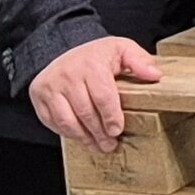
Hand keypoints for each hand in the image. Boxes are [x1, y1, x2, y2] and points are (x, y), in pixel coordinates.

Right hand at [28, 37, 161, 151]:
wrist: (62, 49)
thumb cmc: (96, 55)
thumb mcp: (121, 49)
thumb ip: (139, 61)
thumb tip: (155, 75)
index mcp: (90, 64)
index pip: (103, 96)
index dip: (111, 117)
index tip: (118, 130)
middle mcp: (67, 75)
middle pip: (85, 112)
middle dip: (99, 133)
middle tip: (110, 145)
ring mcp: (50, 86)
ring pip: (67, 121)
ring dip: (84, 137)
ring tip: (97, 145)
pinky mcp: (39, 96)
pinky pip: (53, 122)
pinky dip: (68, 133)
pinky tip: (81, 137)